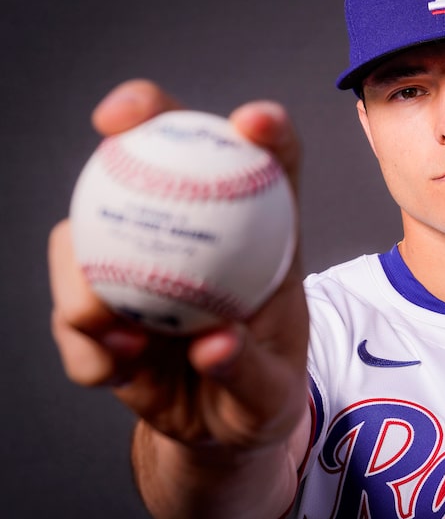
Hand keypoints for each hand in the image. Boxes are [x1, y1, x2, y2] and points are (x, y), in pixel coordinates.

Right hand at [48, 79, 309, 455]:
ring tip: (118, 334)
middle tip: (115, 122)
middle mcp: (196, 236)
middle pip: (165, 153)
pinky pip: (73, 315)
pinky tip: (115, 370)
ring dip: (85, 276)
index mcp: (258, 241)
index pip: (269, 166)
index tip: (253, 122)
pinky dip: (87, 346)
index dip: (264, 129)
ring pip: (88, 232)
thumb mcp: (273, 391)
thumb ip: (248, 368)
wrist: (219, 429)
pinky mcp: (100, 310)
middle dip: (140, 112)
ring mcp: (138, 265)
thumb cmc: (261, 389)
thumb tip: (213, 344)